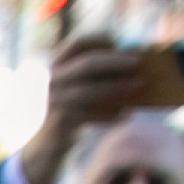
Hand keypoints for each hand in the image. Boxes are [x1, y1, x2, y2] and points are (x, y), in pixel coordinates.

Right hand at [23, 33, 153, 183]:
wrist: (45, 143)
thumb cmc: (70, 109)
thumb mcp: (77, 86)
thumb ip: (96, 73)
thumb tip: (131, 61)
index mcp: (55, 64)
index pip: (78, 43)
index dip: (99, 39)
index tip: (118, 42)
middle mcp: (51, 79)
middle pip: (86, 65)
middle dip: (115, 62)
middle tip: (138, 62)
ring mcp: (53, 101)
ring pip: (89, 91)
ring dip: (117, 87)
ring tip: (139, 85)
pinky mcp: (59, 121)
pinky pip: (90, 116)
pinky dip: (110, 116)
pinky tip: (126, 116)